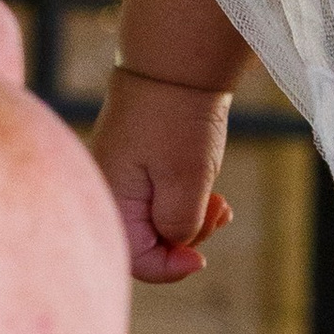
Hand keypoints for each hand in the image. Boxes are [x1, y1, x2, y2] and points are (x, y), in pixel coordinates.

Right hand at [92, 68, 235, 281]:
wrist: (176, 65)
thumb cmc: (178, 120)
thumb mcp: (185, 180)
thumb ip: (179, 224)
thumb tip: (178, 244)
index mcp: (112, 200)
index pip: (136, 261)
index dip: (171, 268)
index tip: (202, 260)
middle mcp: (112, 193)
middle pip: (149, 244)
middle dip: (188, 240)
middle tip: (219, 214)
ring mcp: (125, 180)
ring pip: (160, 224)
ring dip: (195, 222)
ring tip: (221, 204)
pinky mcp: (141, 169)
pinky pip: (164, 202)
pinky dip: (191, 205)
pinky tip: (214, 196)